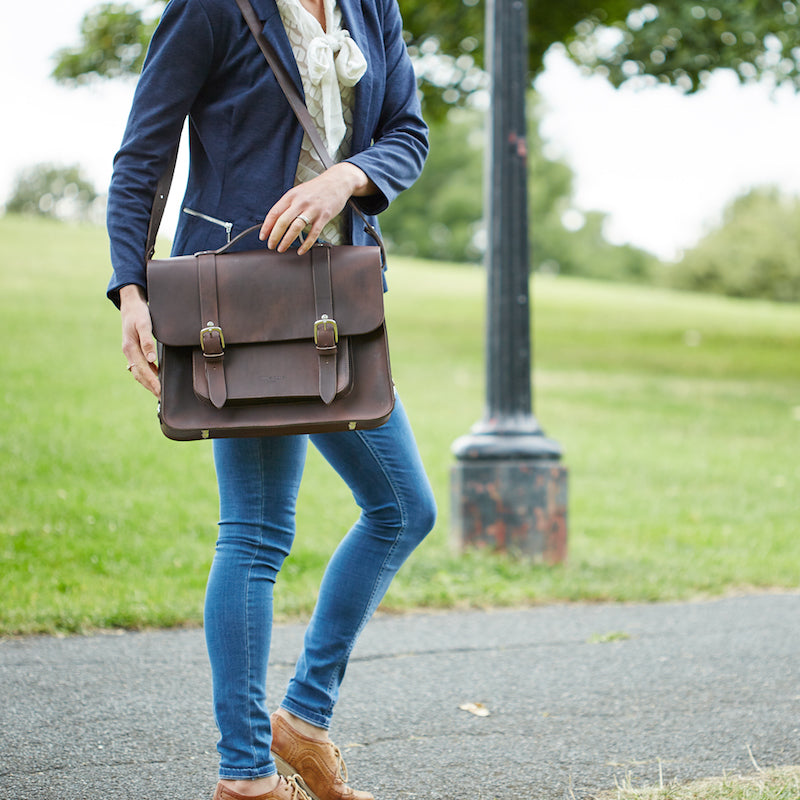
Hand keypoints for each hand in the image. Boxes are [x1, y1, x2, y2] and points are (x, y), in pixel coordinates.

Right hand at [120, 284, 160, 397]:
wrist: (130, 304)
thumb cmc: (138, 313)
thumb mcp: (144, 324)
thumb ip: (147, 341)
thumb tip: (151, 359)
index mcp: (130, 348)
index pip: (142, 370)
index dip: (151, 382)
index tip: (159, 392)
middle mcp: (129, 352)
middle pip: (139, 374)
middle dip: (150, 386)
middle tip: (161, 397)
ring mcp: (130, 351)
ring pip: (138, 371)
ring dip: (147, 382)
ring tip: (158, 392)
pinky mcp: (134, 349)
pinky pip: (139, 366)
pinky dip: (146, 374)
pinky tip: (154, 378)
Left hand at [260, 163, 375, 254]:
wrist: (337, 181)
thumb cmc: (317, 189)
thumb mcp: (299, 192)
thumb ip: (289, 205)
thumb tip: (277, 221)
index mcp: (291, 195)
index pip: (275, 212)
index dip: (267, 226)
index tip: (263, 236)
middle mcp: (301, 202)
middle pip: (283, 221)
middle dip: (275, 236)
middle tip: (271, 245)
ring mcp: (313, 209)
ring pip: (296, 227)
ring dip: (287, 240)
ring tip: (282, 248)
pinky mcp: (324, 216)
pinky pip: (313, 233)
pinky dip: (306, 244)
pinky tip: (301, 250)